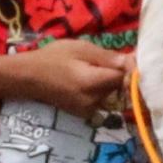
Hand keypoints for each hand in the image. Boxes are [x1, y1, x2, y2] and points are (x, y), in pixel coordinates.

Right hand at [14, 39, 128, 119]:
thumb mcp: (81, 48)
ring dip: (106, 81)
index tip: (127, 56)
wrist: (29, 77)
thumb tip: (133, 61)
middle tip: (98, 60)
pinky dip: (98, 89)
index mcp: (92, 83)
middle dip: (115, 73)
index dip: (128, 67)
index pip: (124, 78)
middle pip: (119, 86)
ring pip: (111, 93)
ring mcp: (89, 110)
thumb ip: (108, 57)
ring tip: (87, 69)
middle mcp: (93, 101)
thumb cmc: (53, 58)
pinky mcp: (84, 113)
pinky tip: (83, 81)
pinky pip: (101, 99)